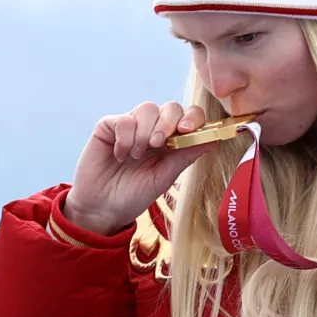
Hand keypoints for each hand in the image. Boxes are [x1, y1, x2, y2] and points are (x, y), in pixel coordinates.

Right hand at [64, 102, 214, 234]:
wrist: (102, 209)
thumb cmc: (134, 195)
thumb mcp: (164, 178)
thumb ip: (185, 157)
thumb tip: (214, 140)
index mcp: (172, 141)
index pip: (189, 117)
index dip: (193, 118)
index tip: (187, 130)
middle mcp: (153, 129)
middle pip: (171, 107)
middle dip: (168, 123)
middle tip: (158, 144)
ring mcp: (131, 125)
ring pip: (147, 108)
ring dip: (145, 133)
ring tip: (136, 156)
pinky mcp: (108, 126)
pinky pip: (123, 120)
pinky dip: (124, 138)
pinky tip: (120, 156)